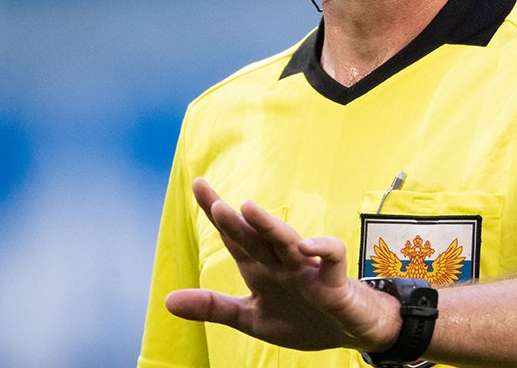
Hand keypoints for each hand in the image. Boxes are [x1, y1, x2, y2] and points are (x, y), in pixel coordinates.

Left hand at [165, 178, 400, 352]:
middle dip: (235, 221)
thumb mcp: (251, 319)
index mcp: (260, 270)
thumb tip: (168, 300)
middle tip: (214, 200)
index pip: (235, 237)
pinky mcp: (334, 282)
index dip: (217, 213)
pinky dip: (321, 249)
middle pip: (255, 238)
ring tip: (249, 209)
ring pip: (287, 242)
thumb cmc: (303, 319)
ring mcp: (308, 270)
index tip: (199, 184)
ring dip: (270, 226)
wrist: (349, 331)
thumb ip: (213, 308)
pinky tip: (305, 247)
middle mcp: (281, 264)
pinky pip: (331, 257)